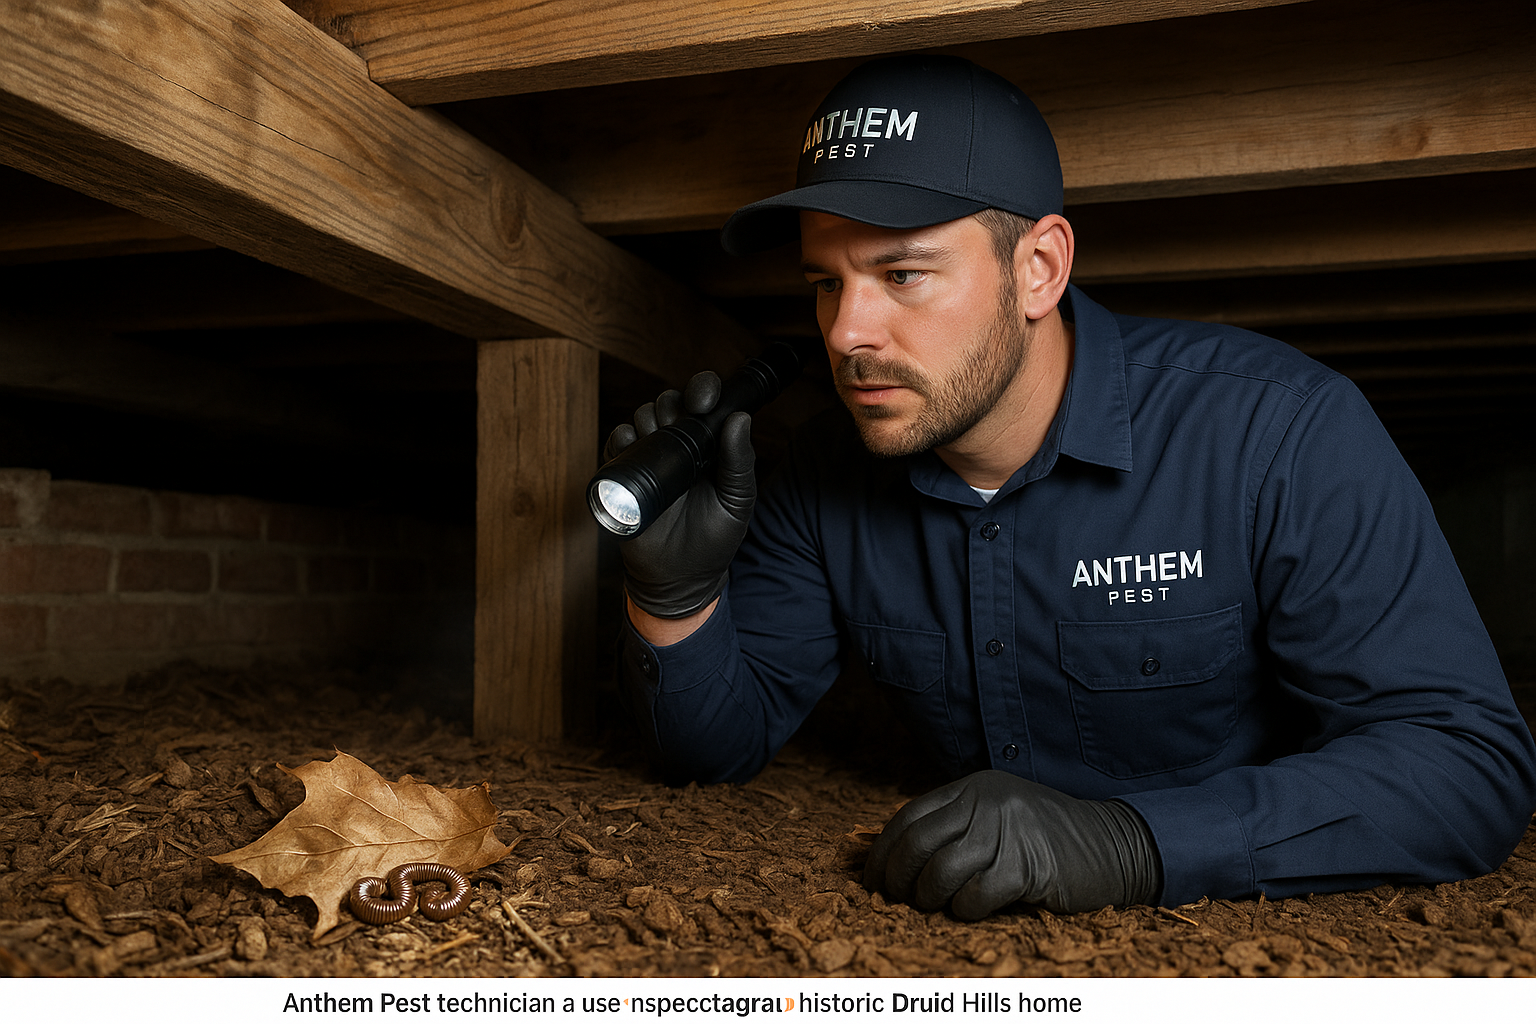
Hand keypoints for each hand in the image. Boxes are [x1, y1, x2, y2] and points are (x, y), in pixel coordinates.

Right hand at [605, 371, 755, 618]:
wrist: (678, 578)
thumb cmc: (713, 539)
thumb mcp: (737, 501)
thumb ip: (741, 462)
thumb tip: (740, 418)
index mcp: (711, 445)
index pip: (706, 401)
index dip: (704, 389)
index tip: (704, 403)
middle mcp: (681, 444)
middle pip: (670, 401)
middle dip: (673, 404)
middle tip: (678, 427)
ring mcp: (651, 457)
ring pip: (643, 415)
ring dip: (648, 418)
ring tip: (658, 443)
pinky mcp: (625, 472)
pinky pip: (617, 441)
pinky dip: (622, 437)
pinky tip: (633, 447)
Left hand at [863, 770, 1161, 919]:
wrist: (1113, 844)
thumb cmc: (1048, 837)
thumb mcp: (998, 814)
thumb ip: (955, 825)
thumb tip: (897, 860)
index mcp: (973, 788)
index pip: (909, 816)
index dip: (883, 852)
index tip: (871, 880)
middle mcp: (987, 803)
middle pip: (917, 842)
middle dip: (896, 878)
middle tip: (893, 900)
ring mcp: (1009, 831)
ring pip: (941, 870)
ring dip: (928, 897)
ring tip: (933, 907)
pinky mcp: (1029, 865)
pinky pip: (976, 895)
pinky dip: (965, 909)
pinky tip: (972, 909)